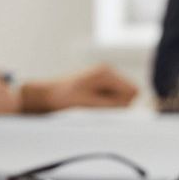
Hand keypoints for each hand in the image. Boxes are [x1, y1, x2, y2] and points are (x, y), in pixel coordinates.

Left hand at [20, 64, 137, 112]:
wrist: (45, 96)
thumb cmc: (64, 100)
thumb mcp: (91, 104)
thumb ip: (112, 105)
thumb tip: (130, 106)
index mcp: (106, 73)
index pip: (132, 91)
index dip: (122, 104)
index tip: (105, 109)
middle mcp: (108, 70)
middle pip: (128, 93)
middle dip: (116, 103)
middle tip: (95, 108)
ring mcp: (104, 76)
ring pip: (121, 96)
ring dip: (109, 104)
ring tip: (90, 105)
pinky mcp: (99, 83)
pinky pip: (112, 96)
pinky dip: (104, 103)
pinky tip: (90, 104)